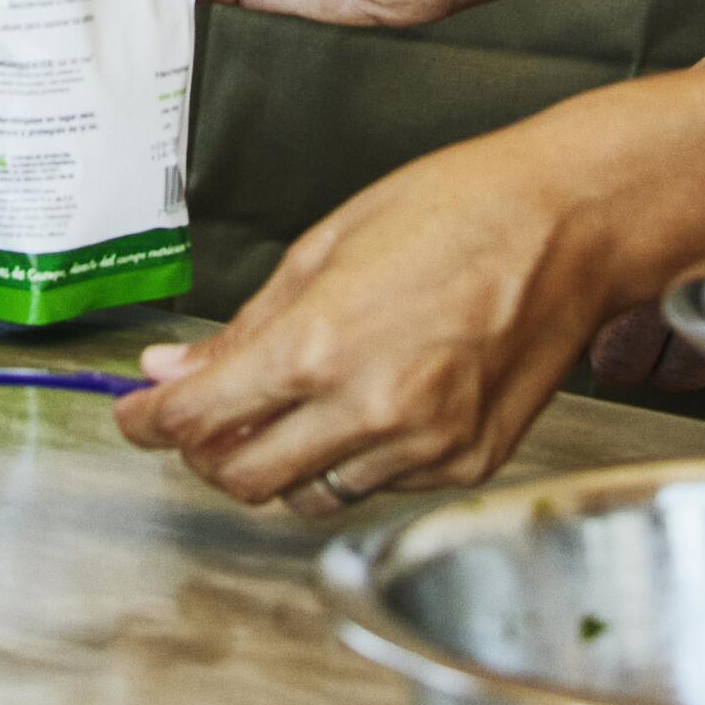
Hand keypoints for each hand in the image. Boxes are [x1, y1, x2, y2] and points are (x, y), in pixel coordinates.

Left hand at [111, 113, 634, 509]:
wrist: (570, 225)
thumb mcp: (325, 247)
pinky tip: (359, 406)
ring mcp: (426, 447)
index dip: (149, 424)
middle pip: (245, 481)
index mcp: (323, 345)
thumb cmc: (457, 210)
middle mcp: (372, 410)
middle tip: (197, 418)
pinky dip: (349, 459)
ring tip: (285, 406)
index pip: (200, 419)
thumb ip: (245, 325)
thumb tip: (177, 368)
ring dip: (279, 461)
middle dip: (203, 454)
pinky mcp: (468, 463)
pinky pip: (378, 486)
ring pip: (310, 494)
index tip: (134, 416)